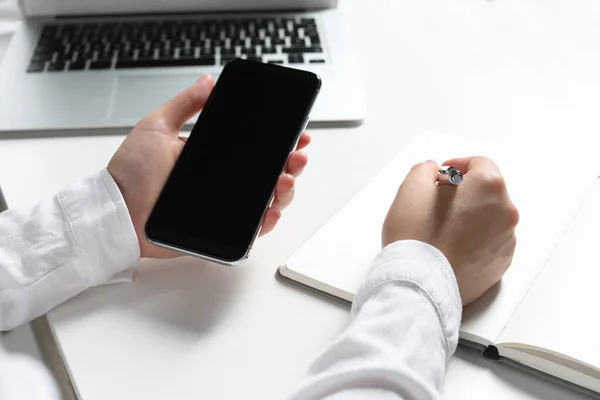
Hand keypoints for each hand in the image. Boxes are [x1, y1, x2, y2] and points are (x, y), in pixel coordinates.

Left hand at [108, 75, 310, 258]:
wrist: (117, 213)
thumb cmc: (131, 173)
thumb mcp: (156, 127)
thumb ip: (185, 104)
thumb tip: (209, 80)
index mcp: (213, 155)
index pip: (255, 146)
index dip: (279, 140)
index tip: (296, 132)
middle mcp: (224, 179)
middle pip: (268, 171)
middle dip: (290, 163)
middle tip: (297, 155)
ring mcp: (224, 204)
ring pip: (266, 198)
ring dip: (284, 190)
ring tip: (285, 181)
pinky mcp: (220, 229)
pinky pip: (252, 228)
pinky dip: (267, 221)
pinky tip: (272, 210)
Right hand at [382, 157, 518, 305]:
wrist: (421, 285)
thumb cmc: (416, 236)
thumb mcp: (411, 189)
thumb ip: (424, 170)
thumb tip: (433, 171)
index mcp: (489, 187)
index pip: (479, 164)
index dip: (457, 165)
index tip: (441, 175)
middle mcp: (505, 212)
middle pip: (486, 192)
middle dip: (464, 193)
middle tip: (436, 203)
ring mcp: (506, 241)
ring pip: (489, 219)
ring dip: (469, 218)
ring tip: (441, 229)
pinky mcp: (500, 265)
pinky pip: (489, 244)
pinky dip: (474, 241)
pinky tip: (450, 248)